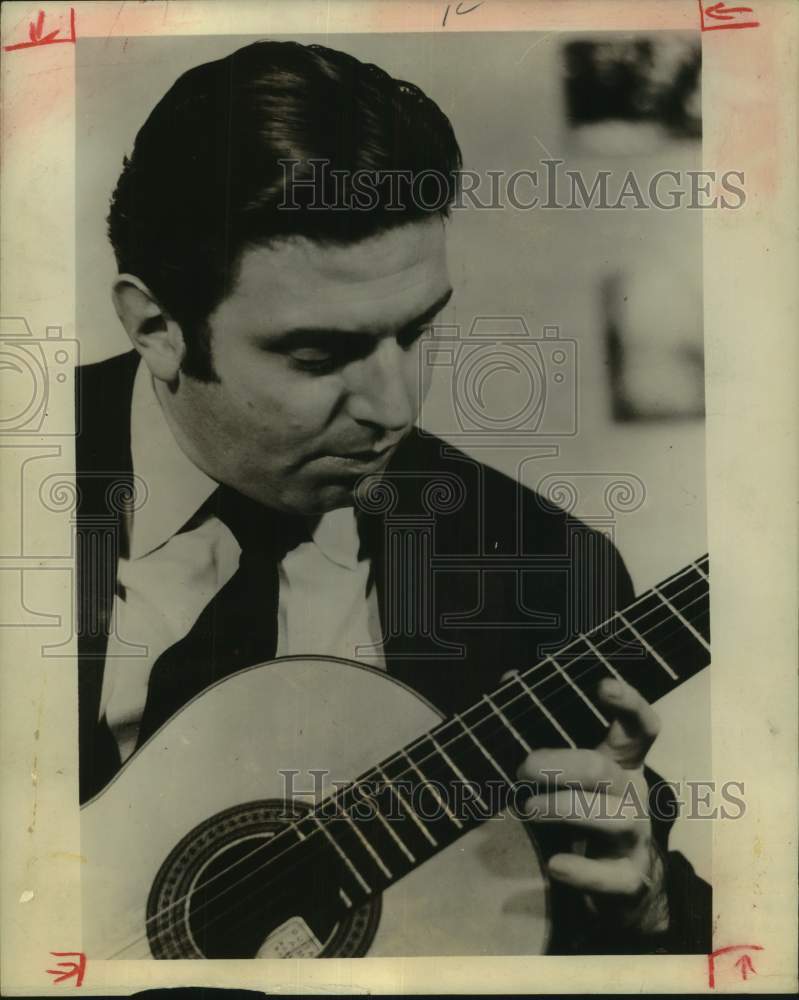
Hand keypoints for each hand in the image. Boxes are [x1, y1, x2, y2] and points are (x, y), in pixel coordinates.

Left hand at [515, 676, 668, 933]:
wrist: (622, 883)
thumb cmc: (583, 810)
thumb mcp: (565, 769)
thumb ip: (538, 726)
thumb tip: (508, 679)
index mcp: (622, 762)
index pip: (640, 726)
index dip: (629, 704)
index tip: (602, 685)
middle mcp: (632, 795)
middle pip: (606, 771)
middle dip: (561, 765)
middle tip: (523, 766)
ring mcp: (634, 837)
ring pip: (610, 819)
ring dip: (563, 809)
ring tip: (526, 808)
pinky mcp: (628, 878)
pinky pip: (611, 876)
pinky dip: (582, 871)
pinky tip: (555, 864)